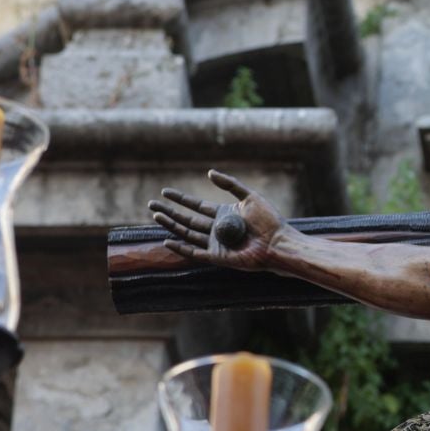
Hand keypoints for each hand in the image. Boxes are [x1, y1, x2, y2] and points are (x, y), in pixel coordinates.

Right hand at [149, 170, 287, 270]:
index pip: (196, 205)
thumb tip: (209, 173)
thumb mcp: (249, 197)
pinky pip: (194, 253)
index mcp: (223, 214)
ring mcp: (215, 243)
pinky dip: (180, 247)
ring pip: (187, 234)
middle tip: (152, 205)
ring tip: (155, 216)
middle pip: (187, 219)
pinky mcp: (217, 257)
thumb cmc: (269, 220)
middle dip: (169, 212)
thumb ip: (230, 184)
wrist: (277, 243)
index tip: (165, 192)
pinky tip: (167, 240)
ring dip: (171, 225)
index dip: (181, 199)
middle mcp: (216, 229)